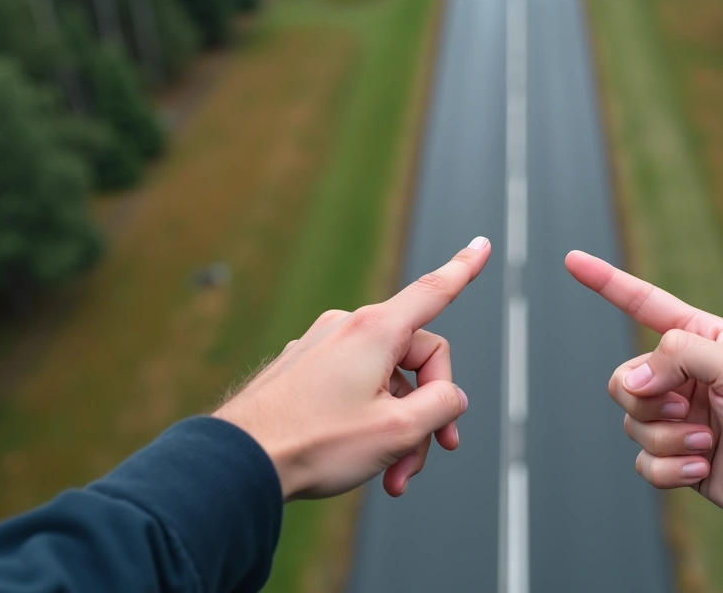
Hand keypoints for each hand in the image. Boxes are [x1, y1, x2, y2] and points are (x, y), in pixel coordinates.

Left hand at [214, 238, 491, 500]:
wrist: (239, 463)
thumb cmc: (315, 443)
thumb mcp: (399, 431)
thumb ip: (442, 407)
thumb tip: (449, 397)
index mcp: (375, 331)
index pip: (434, 291)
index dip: (465, 268)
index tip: (483, 244)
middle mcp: (347, 328)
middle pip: (415, 361)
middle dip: (427, 413)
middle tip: (424, 458)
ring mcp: (321, 348)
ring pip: (384, 383)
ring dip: (397, 428)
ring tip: (390, 477)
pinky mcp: (302, 370)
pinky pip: (352, 389)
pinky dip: (366, 423)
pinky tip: (357, 460)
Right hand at [565, 251, 722, 540]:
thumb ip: (680, 356)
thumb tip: (630, 380)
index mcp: (701, 339)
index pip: (643, 303)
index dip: (606, 281)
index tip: (572, 259)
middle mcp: (683, 375)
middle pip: (624, 378)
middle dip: (651, 401)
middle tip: (690, 411)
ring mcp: (678, 417)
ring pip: (632, 423)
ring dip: (670, 440)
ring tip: (709, 444)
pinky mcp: (676, 456)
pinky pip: (643, 461)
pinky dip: (671, 469)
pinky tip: (704, 469)